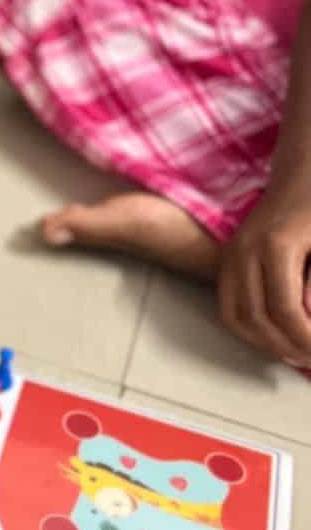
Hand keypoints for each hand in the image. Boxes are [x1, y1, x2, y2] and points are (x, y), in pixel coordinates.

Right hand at [218, 185, 310, 365]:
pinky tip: (271, 337)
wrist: (303, 175)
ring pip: (236, 317)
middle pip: (258, 319)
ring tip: (293, 354)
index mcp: (276, 247)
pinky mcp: (228, 259)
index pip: (286, 311)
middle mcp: (246, 251)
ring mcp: (232, 255)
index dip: (305, 340)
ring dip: (264, 344)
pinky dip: (246, 329)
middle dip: (287, 347)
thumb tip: (309, 322)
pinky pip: (227, 305)